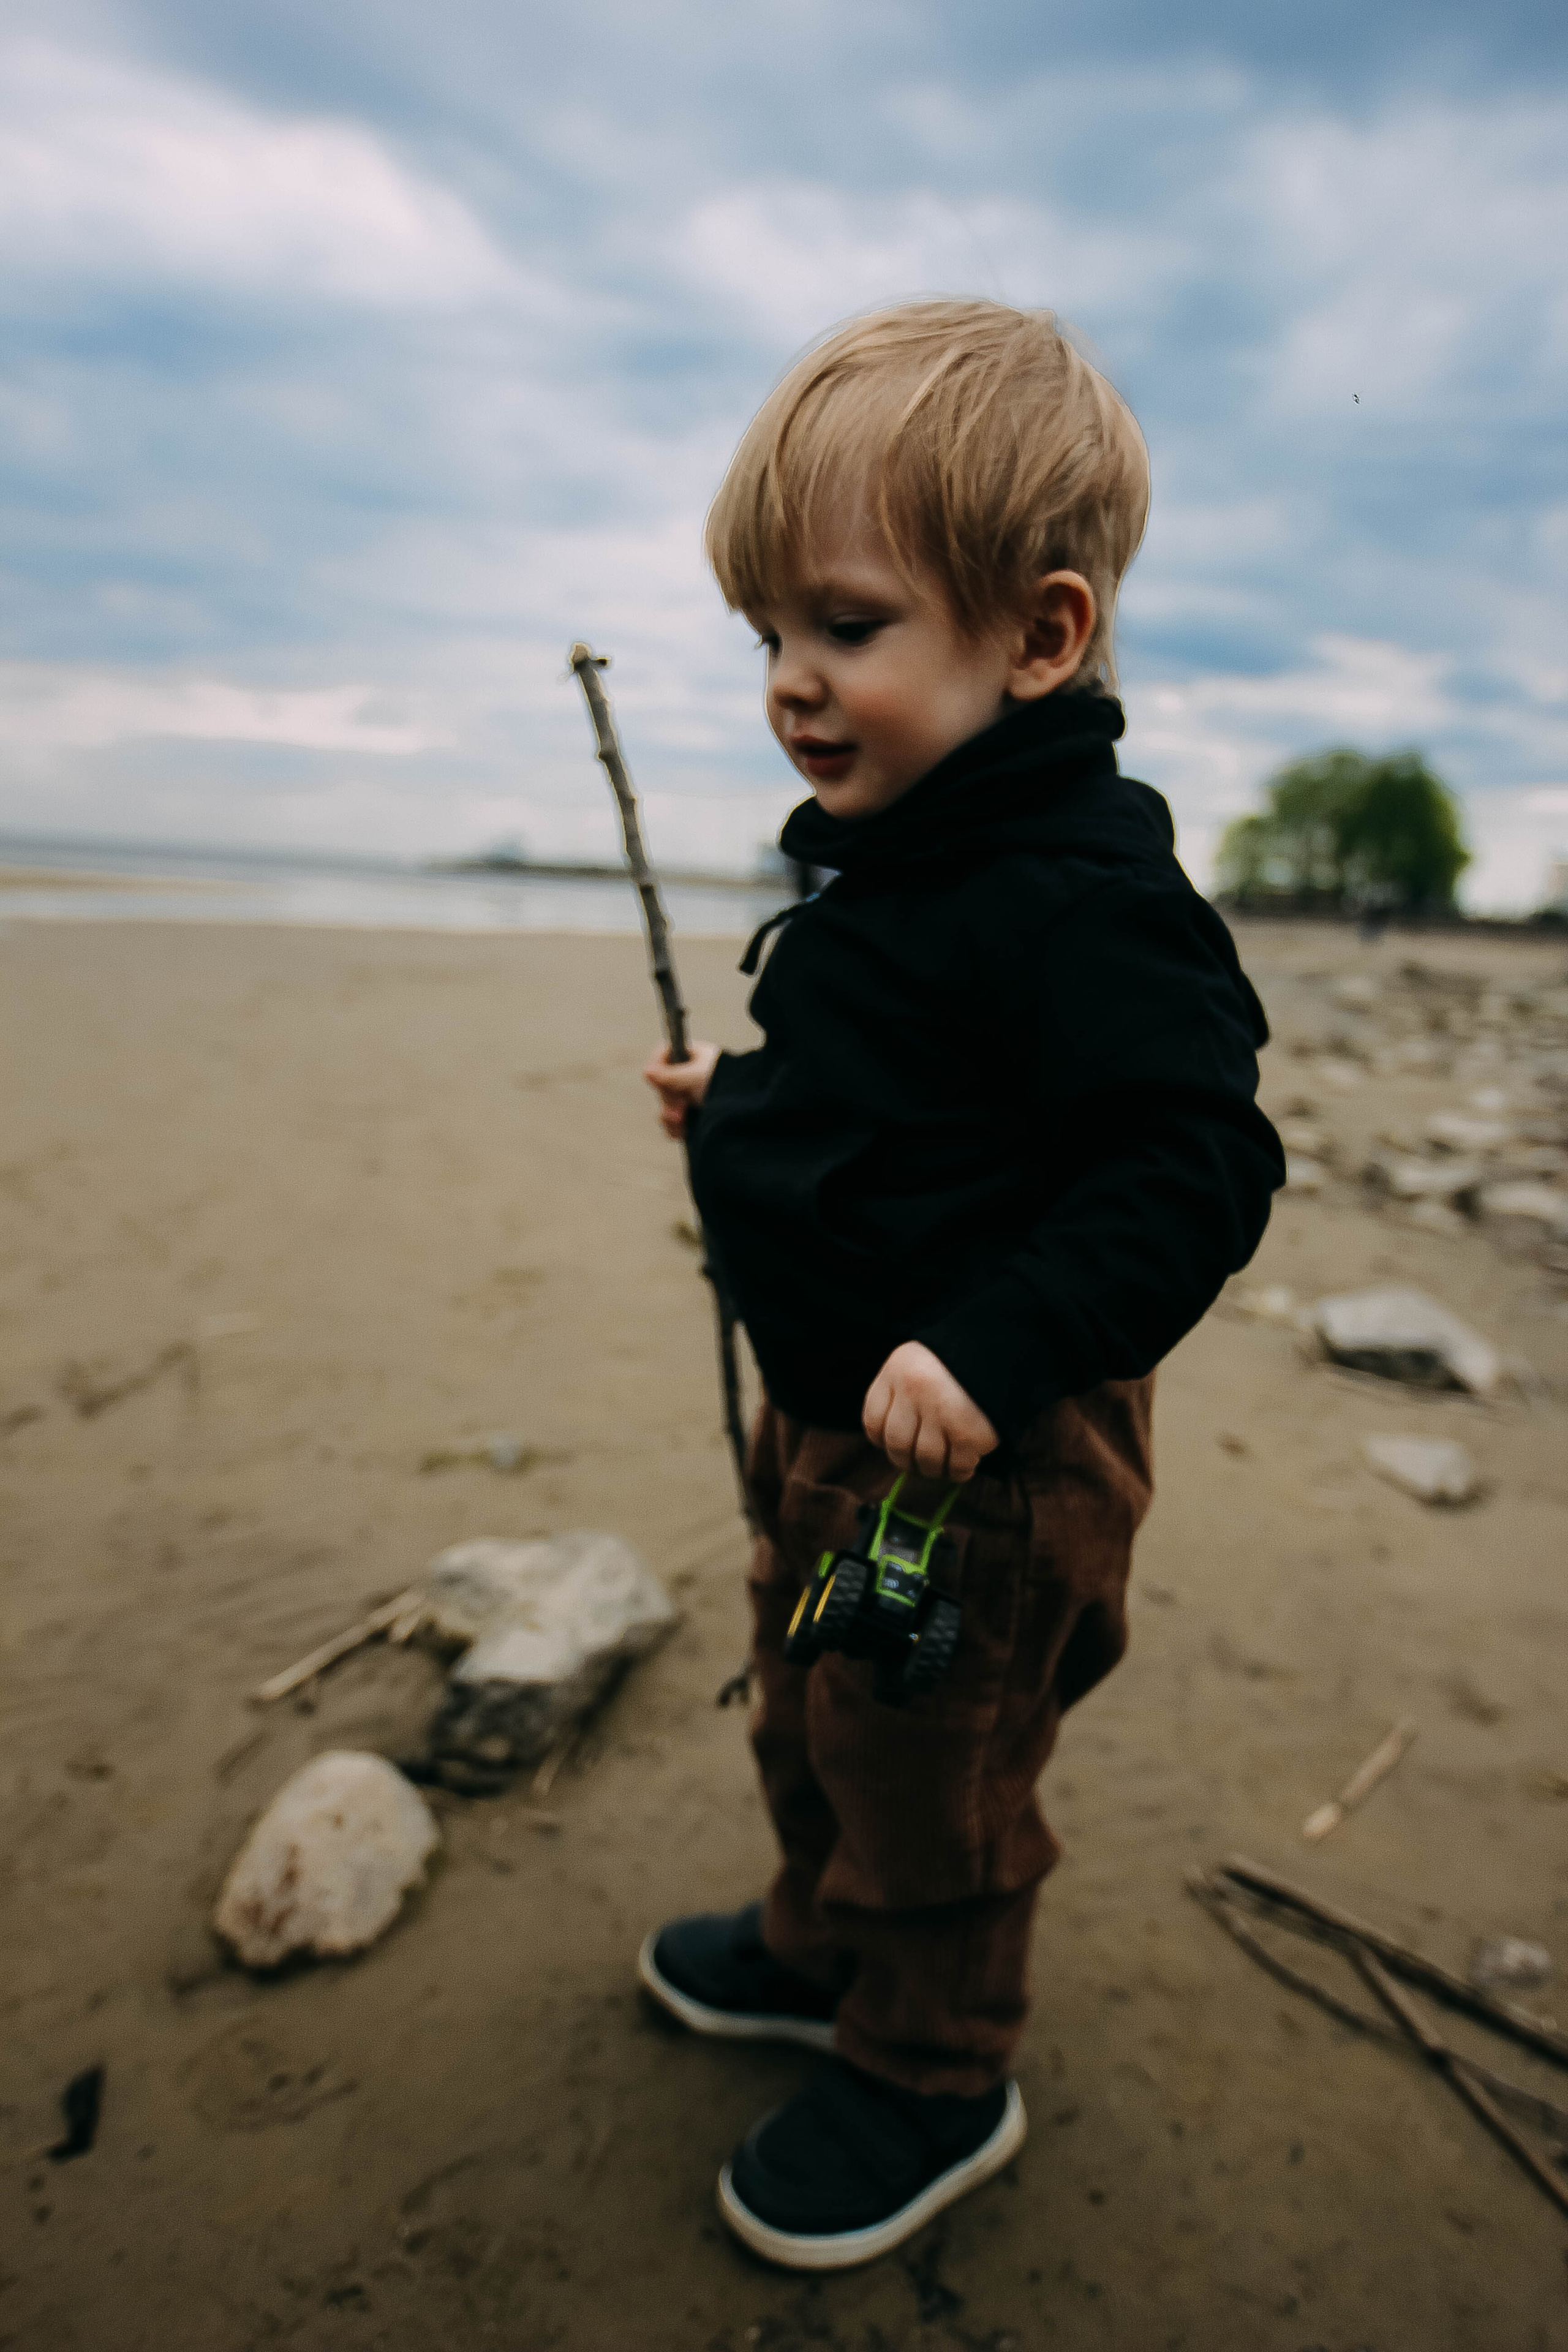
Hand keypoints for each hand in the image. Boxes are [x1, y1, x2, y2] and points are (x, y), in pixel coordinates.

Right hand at [643, 1038, 719, 1138]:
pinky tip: (684, 1130)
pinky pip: (673, 1123)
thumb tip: (647, 1071)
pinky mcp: (692, 1117)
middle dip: (668, 1099)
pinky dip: (676, 1128)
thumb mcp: (697, 1075)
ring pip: (665, 1106)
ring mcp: (689, 1097)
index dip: (657, 1067)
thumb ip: (671, 1075)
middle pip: (661, 1085)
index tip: (660, 1080)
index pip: (662, 1055)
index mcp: (691, 1057)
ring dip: (670, 1116)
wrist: (749, 1109)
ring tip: (683, 1120)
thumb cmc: (726, 1083)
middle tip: (681, 1107)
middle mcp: (687, 1076)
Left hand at [863, 1342, 998, 1481]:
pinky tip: (965, 1465)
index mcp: (897, 1371)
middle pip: (897, 1445)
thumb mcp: (921, 1362)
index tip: (897, 1445)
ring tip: (943, 1466)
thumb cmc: (961, 1360)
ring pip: (926, 1459)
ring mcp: (941, 1412)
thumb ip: (904, 1394)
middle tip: (920, 1463)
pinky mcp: (969, 1432)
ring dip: (934, 1470)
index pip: (873, 1421)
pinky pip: (957, 1465)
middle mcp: (914, 1390)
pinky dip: (960, 1471)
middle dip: (907, 1461)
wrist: (1006, 1345)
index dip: (882, 1440)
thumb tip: (900, 1446)